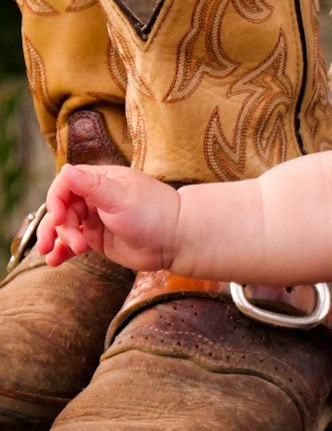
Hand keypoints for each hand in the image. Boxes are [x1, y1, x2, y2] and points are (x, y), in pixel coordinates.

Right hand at [35, 163, 179, 271]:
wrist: (177, 241)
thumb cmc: (154, 214)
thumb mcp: (120, 198)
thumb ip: (92, 186)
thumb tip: (66, 169)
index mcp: (101, 181)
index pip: (65, 185)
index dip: (56, 200)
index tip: (60, 218)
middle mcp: (96, 198)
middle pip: (62, 209)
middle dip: (61, 227)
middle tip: (75, 243)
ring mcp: (97, 219)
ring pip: (65, 227)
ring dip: (57, 239)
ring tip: (54, 255)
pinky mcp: (99, 239)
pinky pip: (73, 244)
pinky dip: (62, 251)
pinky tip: (54, 260)